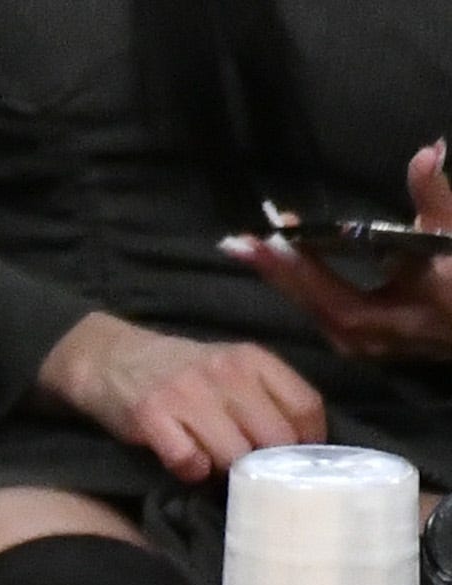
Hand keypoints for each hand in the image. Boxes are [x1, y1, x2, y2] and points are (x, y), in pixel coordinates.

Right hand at [35, 310, 326, 481]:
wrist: (114, 358)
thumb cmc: (181, 373)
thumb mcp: (231, 367)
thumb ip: (265, 393)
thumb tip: (299, 443)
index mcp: (252, 358)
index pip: (304, 405)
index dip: (308, 440)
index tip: (297, 460)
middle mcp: (225, 372)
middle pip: (273, 437)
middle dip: (267, 463)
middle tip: (254, 472)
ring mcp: (187, 393)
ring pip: (233, 454)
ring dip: (228, 472)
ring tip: (218, 468)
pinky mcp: (152, 415)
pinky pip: (188, 461)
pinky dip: (192, 471)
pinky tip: (188, 464)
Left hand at [224, 140, 451, 364]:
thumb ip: (436, 199)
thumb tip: (426, 154)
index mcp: (371, 318)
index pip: (316, 284)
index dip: (289, 257)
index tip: (263, 232)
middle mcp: (356, 338)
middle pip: (303, 298)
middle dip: (272, 267)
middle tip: (238, 240)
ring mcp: (358, 344)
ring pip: (310, 306)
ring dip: (284, 277)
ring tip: (257, 249)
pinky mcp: (364, 341)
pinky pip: (322, 310)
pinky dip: (305, 286)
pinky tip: (290, 268)